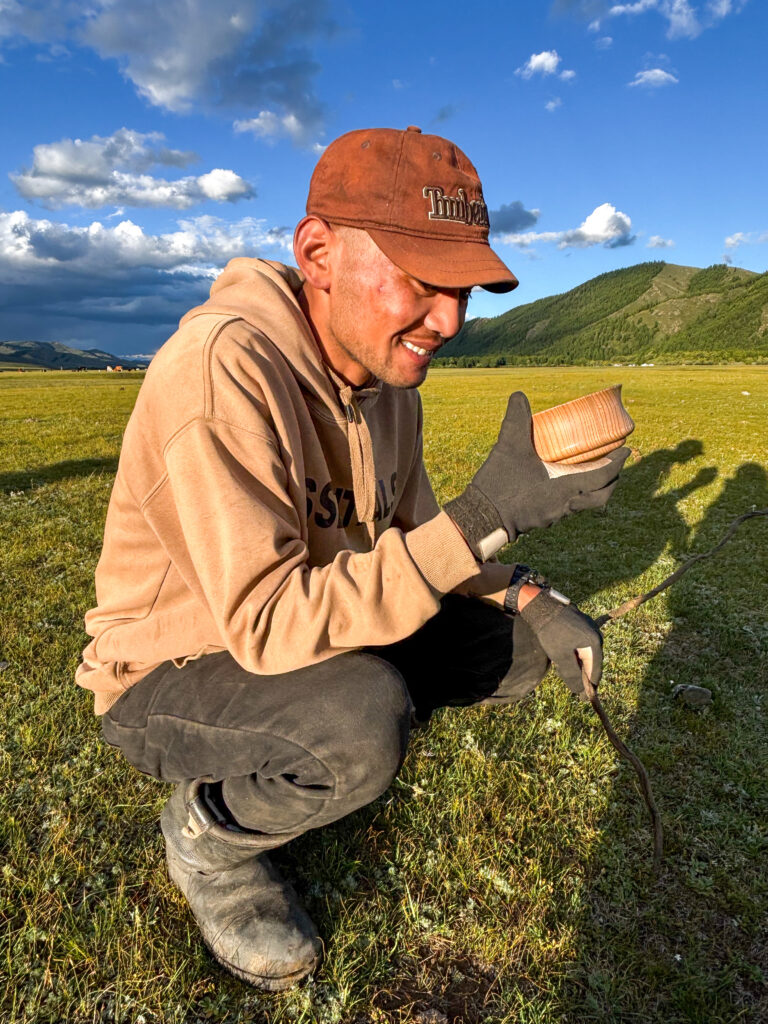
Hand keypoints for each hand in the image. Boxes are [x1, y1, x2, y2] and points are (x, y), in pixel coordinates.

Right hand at [444, 392, 628, 560]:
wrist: (481, 518)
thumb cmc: (499, 484)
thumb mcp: (508, 445)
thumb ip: (516, 418)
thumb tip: (519, 395)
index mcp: (566, 488)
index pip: (603, 476)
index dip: (617, 463)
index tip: (626, 450)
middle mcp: (566, 505)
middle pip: (602, 497)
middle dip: (612, 480)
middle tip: (614, 463)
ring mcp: (555, 515)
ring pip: (586, 505)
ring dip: (594, 489)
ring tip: (591, 470)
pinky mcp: (544, 519)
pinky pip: (569, 508)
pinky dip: (575, 495)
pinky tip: (563, 483)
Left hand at [519, 588, 602, 697]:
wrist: (541, 605)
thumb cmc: (551, 631)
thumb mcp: (561, 656)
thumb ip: (572, 675)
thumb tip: (580, 692)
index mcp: (595, 643)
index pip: (595, 671)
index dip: (589, 686)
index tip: (583, 697)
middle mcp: (597, 634)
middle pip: (592, 662)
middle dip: (583, 675)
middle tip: (573, 687)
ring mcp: (590, 628)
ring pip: (587, 654)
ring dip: (579, 665)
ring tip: (567, 673)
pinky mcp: (582, 624)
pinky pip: (583, 645)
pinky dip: (576, 654)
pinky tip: (565, 658)